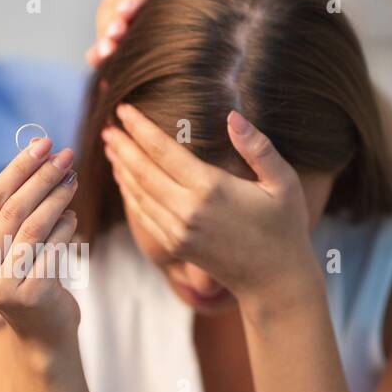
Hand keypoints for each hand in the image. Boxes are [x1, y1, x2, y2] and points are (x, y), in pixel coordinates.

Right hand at [0, 137, 80, 347]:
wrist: (42, 332)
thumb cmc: (26, 275)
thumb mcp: (9, 242)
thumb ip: (14, 204)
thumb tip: (36, 149)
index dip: (19, 167)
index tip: (43, 144)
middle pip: (13, 209)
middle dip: (42, 177)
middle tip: (66, 155)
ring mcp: (1, 285)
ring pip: (34, 227)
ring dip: (57, 197)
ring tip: (73, 180)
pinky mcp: (30, 297)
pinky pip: (53, 249)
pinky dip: (66, 228)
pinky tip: (72, 216)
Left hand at [85, 0, 215, 65]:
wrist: (221, 18)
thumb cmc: (175, 37)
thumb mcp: (147, 48)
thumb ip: (120, 49)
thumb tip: (93, 59)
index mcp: (124, 2)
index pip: (109, 13)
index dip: (105, 32)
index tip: (106, 53)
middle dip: (116, 16)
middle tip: (115, 36)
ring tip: (126, 10)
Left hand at [102, 103, 319, 308]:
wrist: (274, 282)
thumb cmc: (285, 227)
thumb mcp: (283, 182)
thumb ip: (258, 147)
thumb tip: (233, 116)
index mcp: (210, 189)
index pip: (163, 151)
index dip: (140, 128)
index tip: (123, 108)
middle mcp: (187, 211)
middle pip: (141, 171)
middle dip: (122, 146)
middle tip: (106, 126)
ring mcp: (177, 232)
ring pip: (138, 194)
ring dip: (121, 168)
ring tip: (110, 147)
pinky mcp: (175, 246)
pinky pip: (144, 216)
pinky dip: (130, 195)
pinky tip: (124, 180)